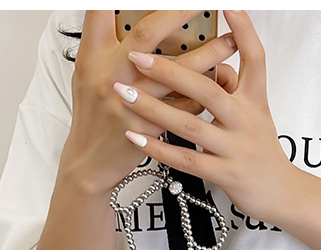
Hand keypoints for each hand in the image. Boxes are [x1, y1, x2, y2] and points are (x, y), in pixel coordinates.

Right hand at [62, 10, 238, 194]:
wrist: (90, 162)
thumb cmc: (93, 117)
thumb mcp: (89, 76)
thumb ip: (107, 47)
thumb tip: (126, 15)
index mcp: (93, 57)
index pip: (102, 11)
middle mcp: (110, 75)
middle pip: (147, 34)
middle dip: (180, 13)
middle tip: (204, 5)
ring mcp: (130, 103)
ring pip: (175, 72)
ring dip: (208, 55)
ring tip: (231, 42)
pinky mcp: (148, 128)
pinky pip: (184, 108)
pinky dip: (203, 94)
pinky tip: (221, 84)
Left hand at [115, 10, 296, 224]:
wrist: (283, 194)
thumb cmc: (263, 152)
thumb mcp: (256, 116)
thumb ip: (235, 90)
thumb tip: (217, 66)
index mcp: (255, 102)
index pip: (255, 59)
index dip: (244, 32)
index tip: (228, 5)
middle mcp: (247, 122)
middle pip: (210, 91)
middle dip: (171, 71)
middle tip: (138, 56)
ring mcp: (236, 150)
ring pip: (191, 126)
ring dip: (153, 108)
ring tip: (123, 93)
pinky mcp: (226, 175)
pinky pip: (187, 161)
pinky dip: (160, 148)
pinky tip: (136, 136)